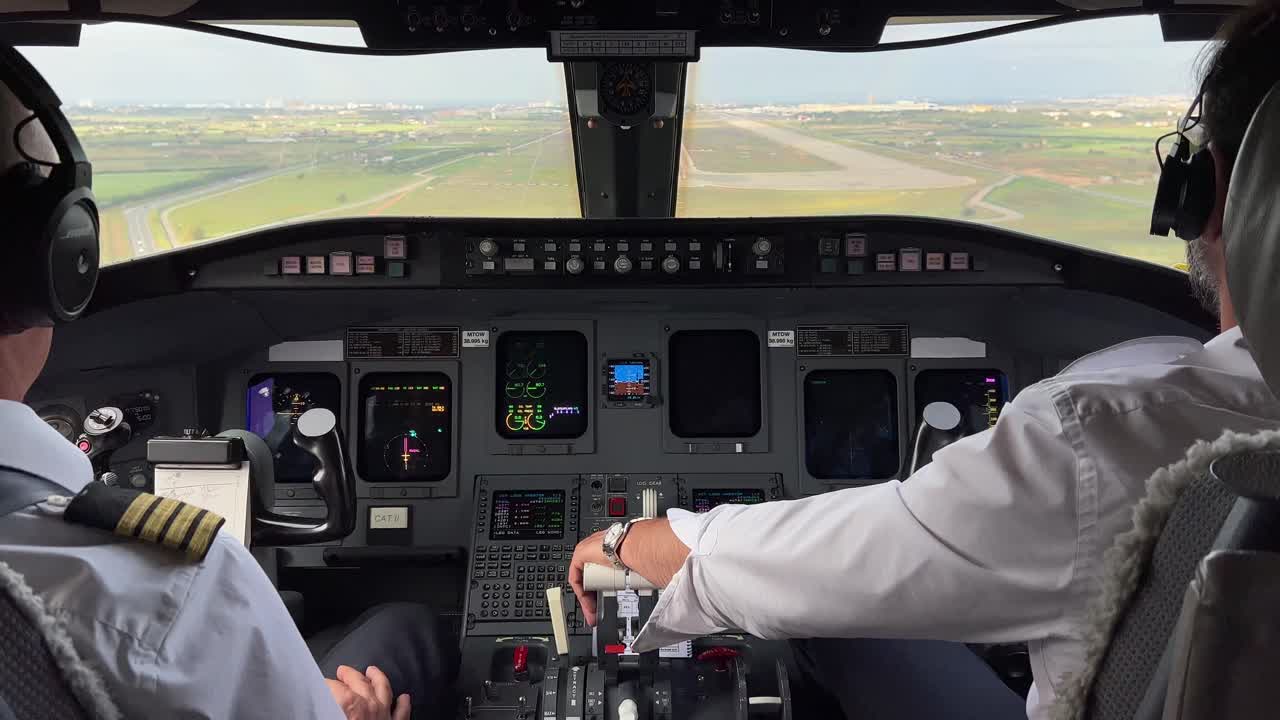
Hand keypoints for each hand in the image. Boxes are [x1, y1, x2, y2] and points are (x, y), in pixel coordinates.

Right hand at [325, 665, 410, 719]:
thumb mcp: (328, 719)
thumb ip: (326, 710)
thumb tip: (316, 707)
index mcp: (351, 709)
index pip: (336, 689)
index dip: (327, 684)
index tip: (322, 683)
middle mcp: (371, 709)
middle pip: (360, 683)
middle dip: (350, 674)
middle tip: (343, 671)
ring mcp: (386, 716)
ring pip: (384, 689)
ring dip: (377, 678)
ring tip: (372, 670)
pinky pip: (402, 711)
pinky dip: (403, 703)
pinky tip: (404, 698)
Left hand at [569, 519, 690, 626]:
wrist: (638, 544)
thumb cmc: (647, 551)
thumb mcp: (646, 567)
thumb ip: (652, 574)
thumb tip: (667, 585)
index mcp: (616, 547)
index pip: (605, 570)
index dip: (605, 589)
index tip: (608, 604)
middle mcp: (601, 548)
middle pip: (592, 578)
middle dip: (595, 597)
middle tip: (599, 614)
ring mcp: (589, 550)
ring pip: (585, 580)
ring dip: (589, 599)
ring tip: (595, 614)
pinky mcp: (581, 554)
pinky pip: (576, 577)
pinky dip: (581, 593)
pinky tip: (588, 605)